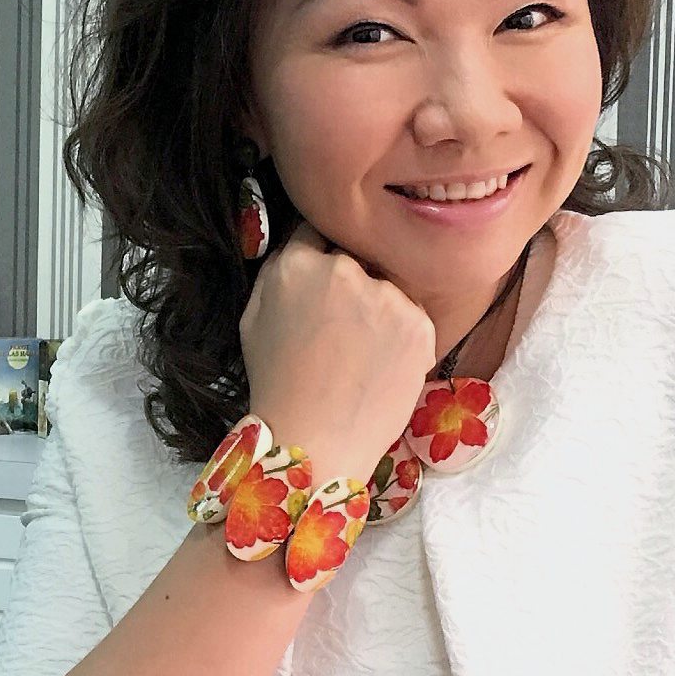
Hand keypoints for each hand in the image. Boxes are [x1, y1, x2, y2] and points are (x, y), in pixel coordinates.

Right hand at [239, 219, 436, 482]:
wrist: (315, 443)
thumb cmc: (276, 385)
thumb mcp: (254, 318)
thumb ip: (278, 273)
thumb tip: (304, 246)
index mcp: (296, 263)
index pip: (317, 232)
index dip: (320, 256)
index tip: (323, 282)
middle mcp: (344, 269)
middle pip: (356, 259)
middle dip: (352, 282)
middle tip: (341, 328)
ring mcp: (387, 296)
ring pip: (388, 288)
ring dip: (379, 310)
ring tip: (360, 356)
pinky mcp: (420, 325)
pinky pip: (413, 317)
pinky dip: (402, 337)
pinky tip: (380, 366)